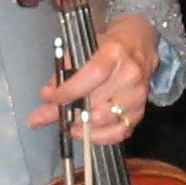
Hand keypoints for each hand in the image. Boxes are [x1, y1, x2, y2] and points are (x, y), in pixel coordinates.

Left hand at [28, 14, 157, 145]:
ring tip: (67, 125)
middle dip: (69, 112)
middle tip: (46, 116)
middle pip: (97, 101)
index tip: (52, 99)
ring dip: (82, 126)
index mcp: (115, 53)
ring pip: (105, 120)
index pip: (94, 75)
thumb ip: (64, 71)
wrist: (138, 48)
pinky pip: (118, 132)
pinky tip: (83, 133)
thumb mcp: (83, 49)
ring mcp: (137, 96)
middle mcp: (130, 75)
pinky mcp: (139, 112)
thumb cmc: (106, 48)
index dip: (71, 90)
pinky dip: (98, 137)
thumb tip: (46, 95)